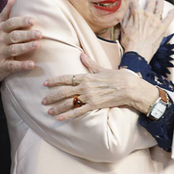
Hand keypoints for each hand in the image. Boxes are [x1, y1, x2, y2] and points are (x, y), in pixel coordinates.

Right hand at [0, 0, 41, 84]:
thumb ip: (5, 13)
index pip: (10, 24)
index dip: (21, 22)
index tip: (32, 20)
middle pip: (14, 36)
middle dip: (27, 35)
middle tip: (39, 33)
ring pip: (14, 50)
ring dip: (26, 47)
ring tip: (37, 44)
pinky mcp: (1, 67)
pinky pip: (12, 66)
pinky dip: (22, 65)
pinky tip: (32, 64)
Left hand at [42, 53, 156, 120]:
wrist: (130, 88)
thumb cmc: (118, 77)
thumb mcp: (102, 69)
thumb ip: (90, 63)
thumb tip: (81, 55)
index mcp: (86, 77)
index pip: (66, 78)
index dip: (54, 81)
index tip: (45, 83)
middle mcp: (85, 87)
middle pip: (63, 92)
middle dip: (51, 96)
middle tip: (43, 101)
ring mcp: (89, 97)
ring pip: (69, 103)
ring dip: (57, 107)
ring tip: (49, 111)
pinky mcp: (94, 105)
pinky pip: (78, 111)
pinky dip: (68, 115)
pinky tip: (59, 118)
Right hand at [120, 0, 171, 60]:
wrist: (138, 51)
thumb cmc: (129, 42)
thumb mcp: (123, 27)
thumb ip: (125, 16)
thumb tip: (126, 9)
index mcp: (136, 14)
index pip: (135, 2)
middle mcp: (147, 15)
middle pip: (150, 3)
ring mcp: (156, 21)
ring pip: (159, 8)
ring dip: (160, 2)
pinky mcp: (162, 27)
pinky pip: (168, 19)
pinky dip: (171, 14)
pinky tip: (172, 11)